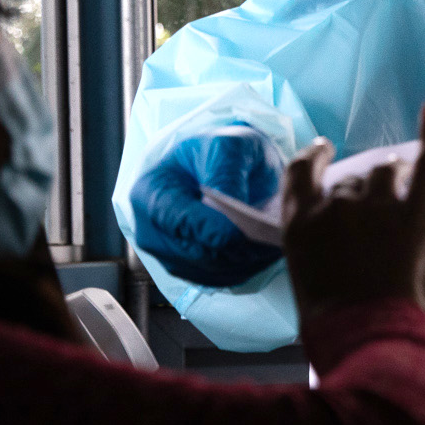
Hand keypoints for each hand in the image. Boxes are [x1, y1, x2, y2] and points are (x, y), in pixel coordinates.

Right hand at [129, 127, 284, 286]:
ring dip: (245, 260)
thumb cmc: (219, 153)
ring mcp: (171, 255)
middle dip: (234, 248)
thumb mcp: (227, 144)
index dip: (209, 229)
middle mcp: (152, 230)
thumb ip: (227, 168)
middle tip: (270, 240)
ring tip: (274, 244)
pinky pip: (221, 280)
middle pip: (194, 251)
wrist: (224, 169)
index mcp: (151, 192)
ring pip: (210, 270)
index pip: (176, 219)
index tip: (242, 231)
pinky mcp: (193, 271)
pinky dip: (247, 268)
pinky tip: (266, 252)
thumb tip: (230, 201)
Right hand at [283, 100, 424, 322]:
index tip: (323, 149)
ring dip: (390, 175)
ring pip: (383, 172)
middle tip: (376, 218)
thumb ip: (322, 251)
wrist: (368, 341)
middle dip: (363, 192)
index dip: (313, 158)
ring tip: (400, 179)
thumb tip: (341, 245)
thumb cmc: (336, 326)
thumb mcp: (309, 282)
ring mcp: (376, 208)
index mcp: (300, 224)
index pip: (301, 174)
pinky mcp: (415, 215)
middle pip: (351, 180)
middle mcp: (335, 207)